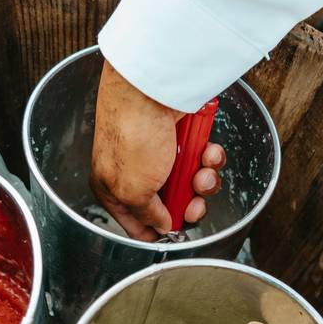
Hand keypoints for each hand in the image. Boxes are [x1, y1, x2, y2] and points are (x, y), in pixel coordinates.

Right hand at [91, 60, 225, 240]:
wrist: (151, 89)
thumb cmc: (132, 134)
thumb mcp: (132, 190)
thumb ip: (146, 215)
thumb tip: (162, 226)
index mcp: (113, 189)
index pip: (135, 223)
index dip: (156, 232)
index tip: (173, 233)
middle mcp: (135, 173)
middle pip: (171, 205)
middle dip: (188, 204)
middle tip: (194, 200)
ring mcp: (160, 155)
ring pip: (190, 183)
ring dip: (202, 179)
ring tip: (202, 170)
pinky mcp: (182, 139)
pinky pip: (202, 159)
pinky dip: (209, 158)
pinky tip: (207, 151)